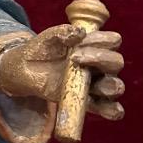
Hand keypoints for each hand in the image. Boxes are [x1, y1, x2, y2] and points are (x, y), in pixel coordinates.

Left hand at [0, 24, 123, 120]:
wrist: (25, 70)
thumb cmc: (41, 50)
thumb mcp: (48, 38)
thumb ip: (62, 32)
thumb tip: (80, 32)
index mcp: (94, 46)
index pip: (112, 41)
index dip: (102, 40)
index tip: (81, 41)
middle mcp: (100, 65)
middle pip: (116, 62)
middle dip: (101, 58)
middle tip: (74, 59)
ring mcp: (95, 84)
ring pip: (115, 86)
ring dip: (109, 85)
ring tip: (91, 84)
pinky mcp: (88, 101)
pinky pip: (108, 109)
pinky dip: (113, 111)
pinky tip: (111, 110)